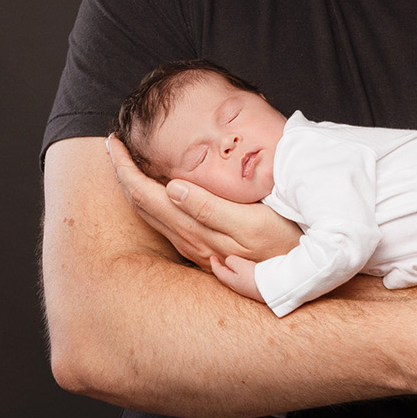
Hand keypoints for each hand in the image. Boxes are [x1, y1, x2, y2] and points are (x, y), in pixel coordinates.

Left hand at [107, 134, 300, 266]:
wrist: (302, 276)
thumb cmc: (283, 243)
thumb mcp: (250, 222)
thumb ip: (209, 207)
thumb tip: (171, 188)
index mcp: (193, 228)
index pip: (145, 194)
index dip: (126, 167)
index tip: (114, 142)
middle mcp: (187, 241)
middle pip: (141, 204)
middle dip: (123, 173)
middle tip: (114, 145)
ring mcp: (194, 248)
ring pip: (150, 216)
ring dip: (135, 187)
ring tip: (128, 163)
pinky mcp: (205, 251)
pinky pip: (164, 224)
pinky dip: (151, 202)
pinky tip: (158, 194)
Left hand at [210, 255, 265, 303]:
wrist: (270, 288)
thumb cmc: (254, 276)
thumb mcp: (240, 264)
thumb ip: (231, 261)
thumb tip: (228, 261)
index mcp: (230, 280)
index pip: (218, 271)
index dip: (214, 263)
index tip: (212, 256)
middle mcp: (235, 286)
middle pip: (223, 276)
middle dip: (220, 269)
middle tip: (218, 262)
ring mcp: (243, 288)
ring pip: (232, 279)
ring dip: (229, 271)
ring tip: (229, 265)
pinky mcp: (252, 288)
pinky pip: (240, 280)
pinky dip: (237, 274)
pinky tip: (243, 272)